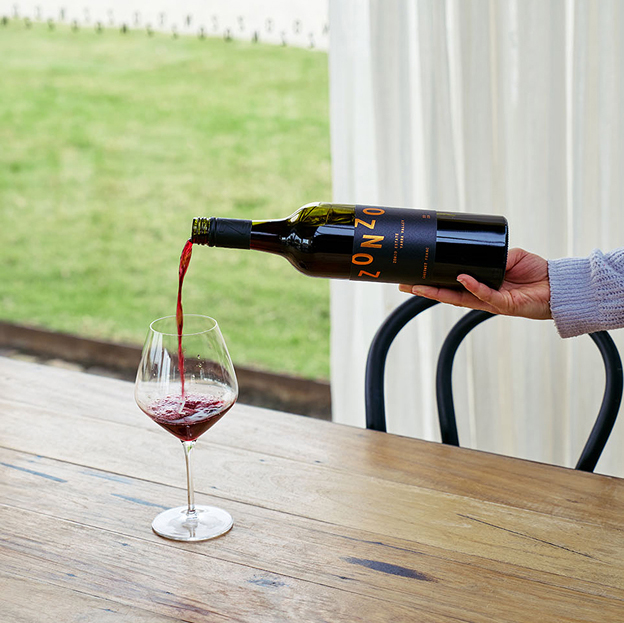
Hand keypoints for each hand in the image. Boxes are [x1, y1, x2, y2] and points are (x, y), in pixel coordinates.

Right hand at [398, 248, 551, 319]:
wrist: (558, 286)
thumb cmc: (536, 273)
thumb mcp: (510, 257)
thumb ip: (494, 255)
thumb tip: (477, 249)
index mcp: (480, 285)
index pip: (451, 284)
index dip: (433, 282)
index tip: (414, 276)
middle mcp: (481, 295)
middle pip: (447, 293)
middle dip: (425, 289)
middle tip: (405, 284)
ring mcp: (490, 302)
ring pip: (459, 298)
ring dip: (439, 292)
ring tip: (419, 286)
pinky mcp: (504, 304)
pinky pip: (485, 294)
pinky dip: (473, 286)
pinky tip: (462, 278)